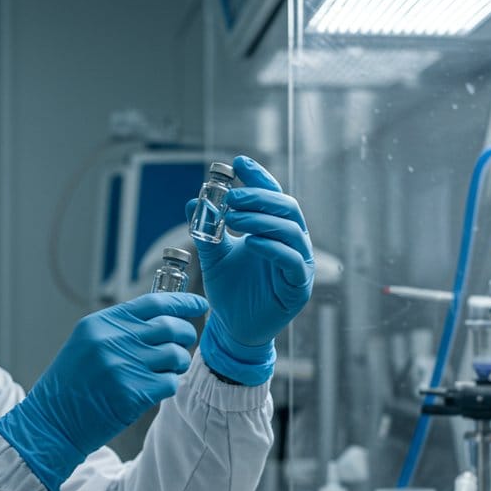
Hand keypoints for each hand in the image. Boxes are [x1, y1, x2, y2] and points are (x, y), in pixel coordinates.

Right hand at [0, 292, 208, 490]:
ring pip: (176, 355)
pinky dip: (169, 385)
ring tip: (168, 369)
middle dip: (186, 334)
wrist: (52, 422)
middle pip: (170, 327)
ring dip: (179, 362)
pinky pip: (170, 382)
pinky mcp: (134, 393)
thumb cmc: (70, 386)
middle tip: (184, 343)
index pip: (153, 303)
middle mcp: (113, 340)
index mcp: (101, 324)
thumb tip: (162, 320)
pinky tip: (156, 389)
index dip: (182, 303)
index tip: (198, 304)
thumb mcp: (87, 345)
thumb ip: (119, 330)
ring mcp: (124, 367)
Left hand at [186, 155, 313, 384]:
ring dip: (262, 219)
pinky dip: (272, 248)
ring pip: (290, 231)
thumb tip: (192, 202)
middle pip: (286, 207)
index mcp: (274, 230)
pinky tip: (251, 243)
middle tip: (231, 194)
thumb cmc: (230, 291)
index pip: (272, 195)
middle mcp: (291, 243)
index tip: (237, 162)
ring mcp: (299, 264)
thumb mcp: (213, 256)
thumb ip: (206, 230)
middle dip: (259, 196)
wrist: (233, 328)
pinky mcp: (298, 287)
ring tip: (234, 217)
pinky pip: (291, 261)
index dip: (258, 177)